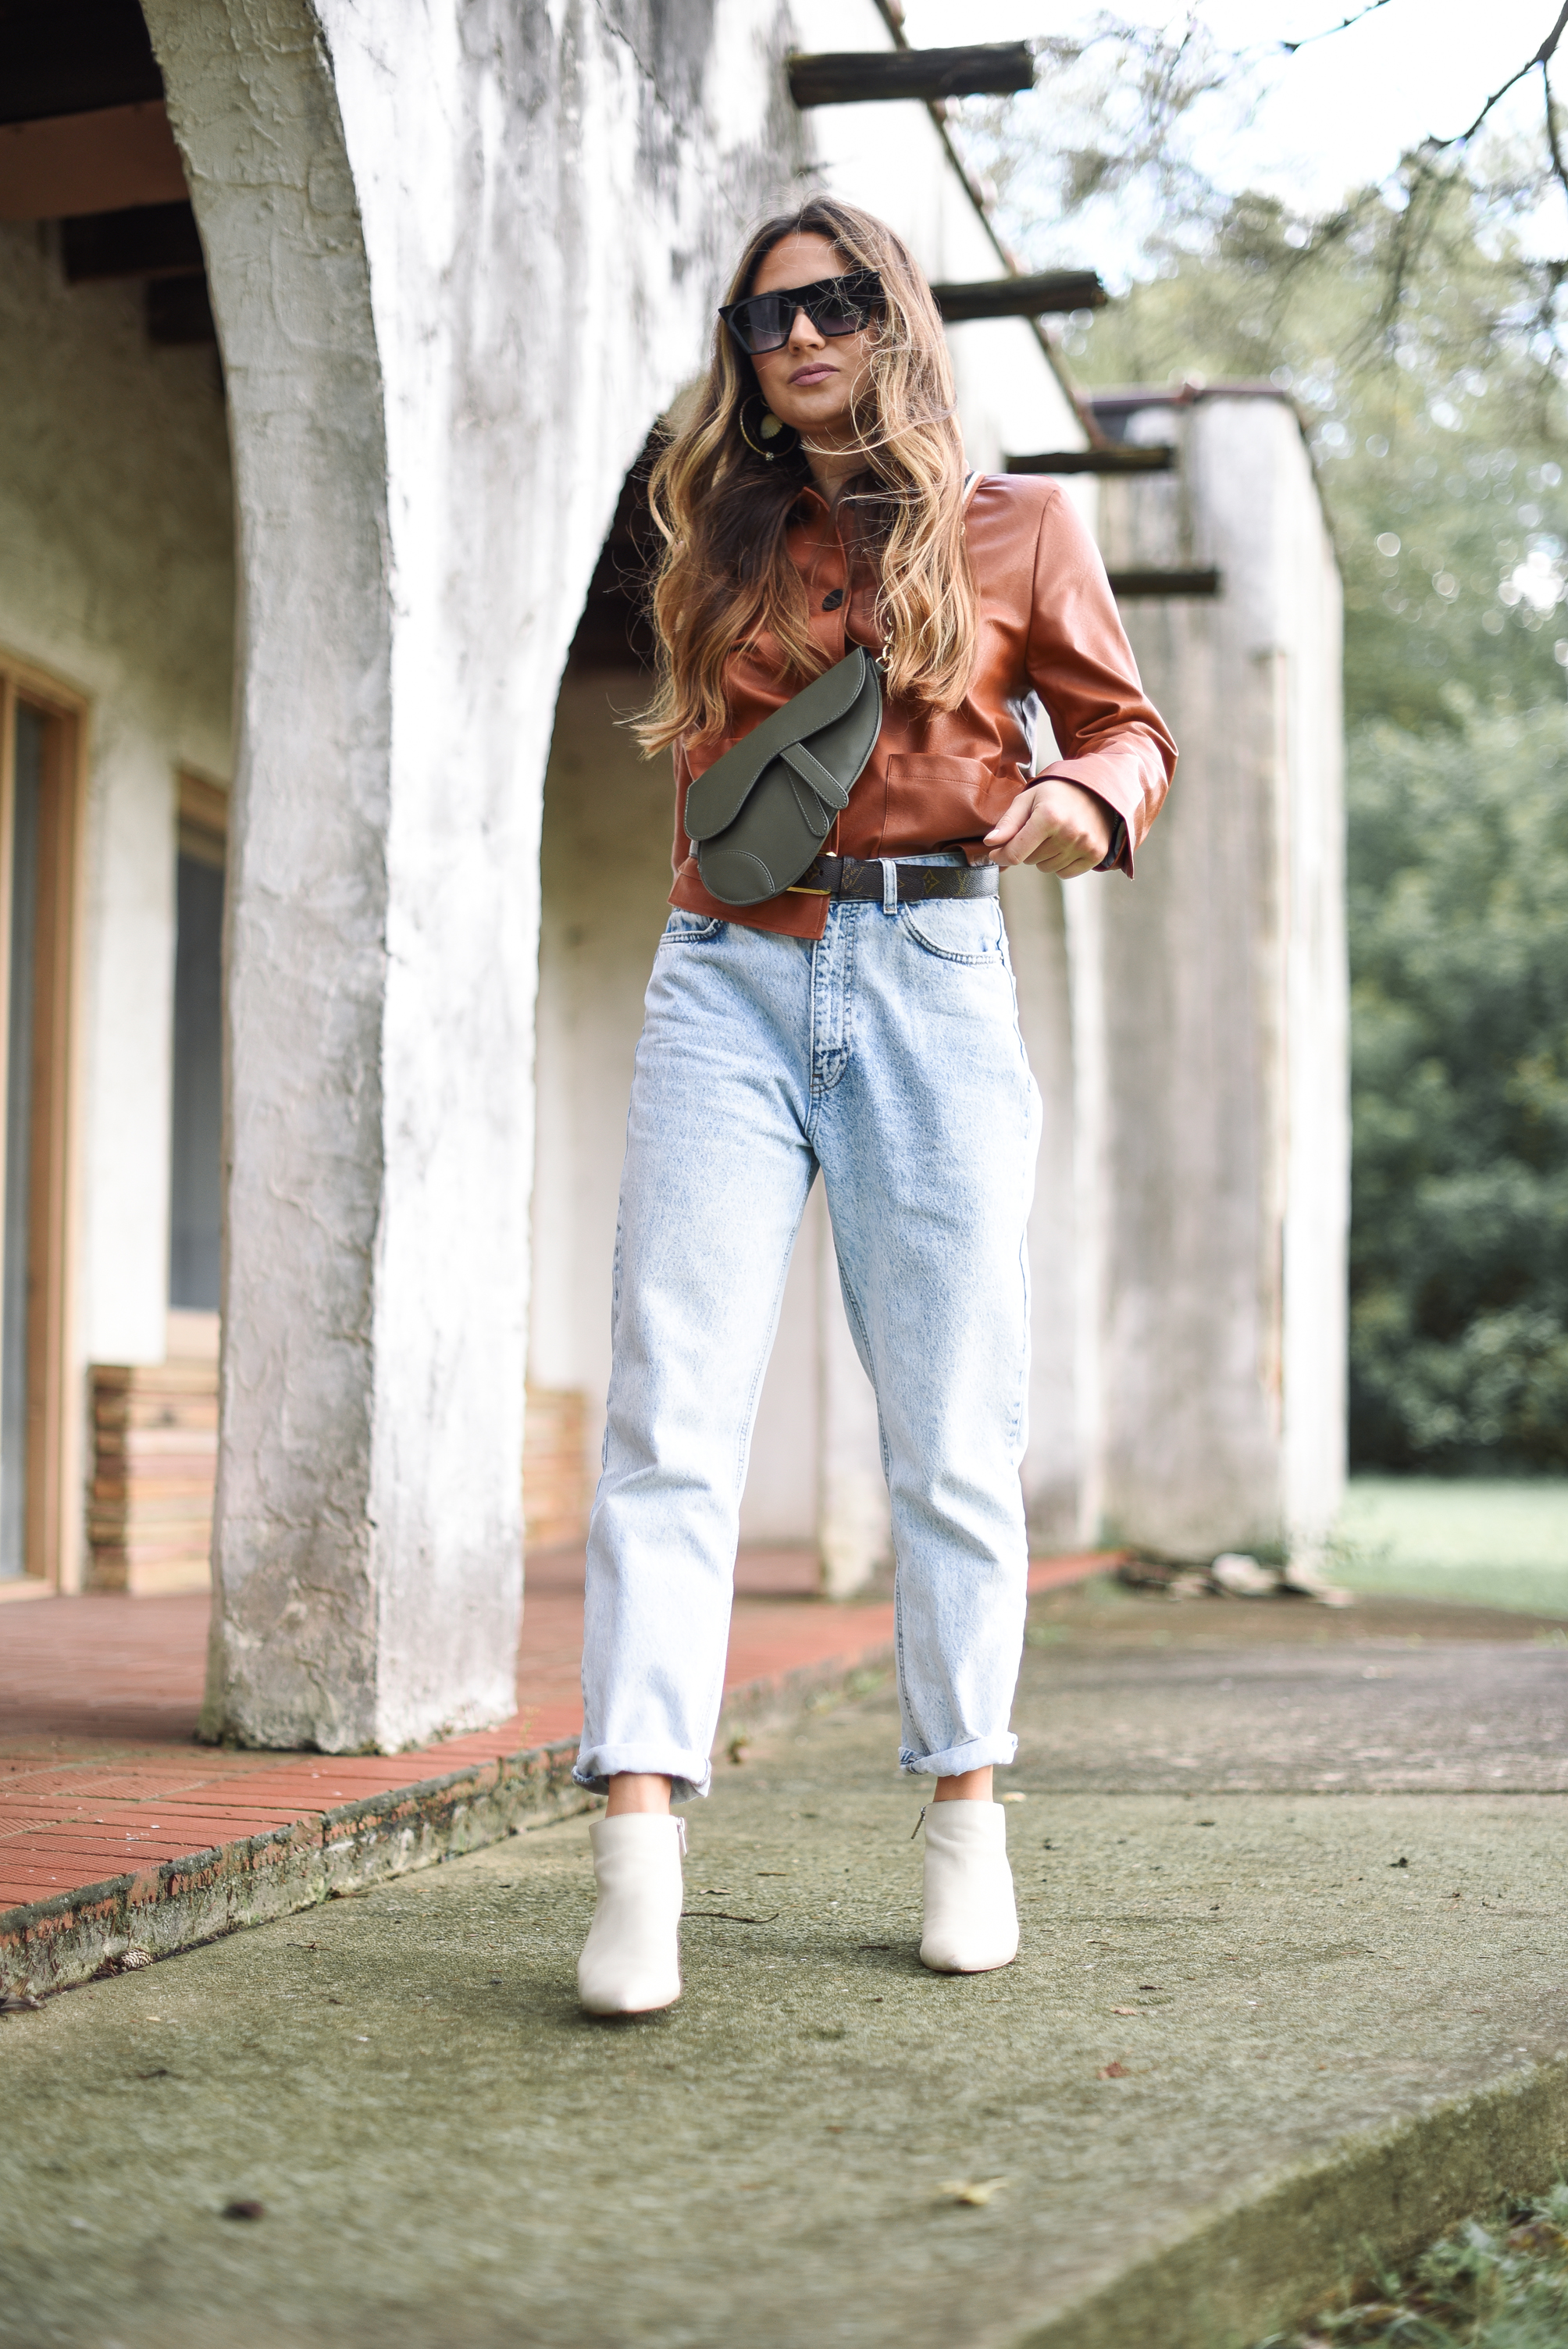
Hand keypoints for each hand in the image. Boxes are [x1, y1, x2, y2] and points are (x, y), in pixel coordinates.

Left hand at [984, 778, 1113, 877]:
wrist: (1097, 788)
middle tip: (1038, 829)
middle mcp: (1069, 833)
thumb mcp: (1028, 799)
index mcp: (1049, 817)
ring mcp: (1085, 845)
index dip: (1001, 855)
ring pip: (1046, 868)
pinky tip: (1066, 843)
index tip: (996, 851)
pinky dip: (1060, 863)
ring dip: (1044, 856)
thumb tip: (989, 843)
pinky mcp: (1096, 854)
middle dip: (1027, 848)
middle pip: (1029, 861)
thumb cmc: (1057, 792)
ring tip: (1054, 834)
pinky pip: (1064, 873)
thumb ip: (1008, 822)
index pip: (1015, 853)